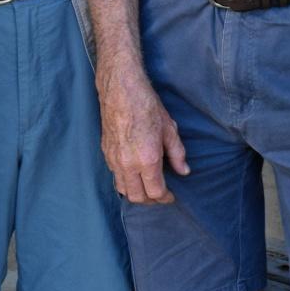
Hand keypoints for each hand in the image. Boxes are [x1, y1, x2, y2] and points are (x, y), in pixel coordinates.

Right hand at [96, 59, 188, 204]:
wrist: (121, 90)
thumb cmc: (147, 106)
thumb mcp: (169, 129)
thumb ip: (177, 154)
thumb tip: (184, 171)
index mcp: (147, 159)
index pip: (155, 192)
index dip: (165, 198)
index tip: (171, 196)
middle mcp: (128, 164)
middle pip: (137, 197)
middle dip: (151, 200)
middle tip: (160, 195)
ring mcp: (114, 160)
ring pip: (123, 190)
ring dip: (136, 193)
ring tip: (147, 188)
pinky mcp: (105, 153)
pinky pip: (115, 176)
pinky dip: (125, 181)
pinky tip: (134, 174)